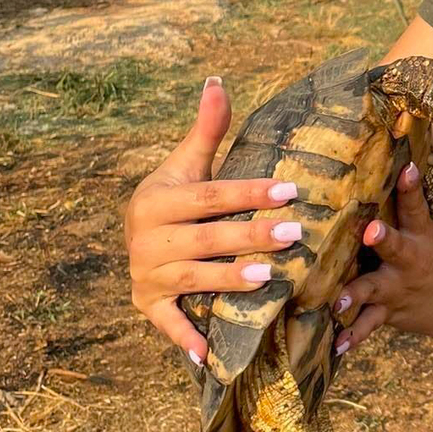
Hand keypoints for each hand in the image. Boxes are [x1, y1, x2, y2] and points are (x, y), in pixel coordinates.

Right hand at [125, 77, 302, 364]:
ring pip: (192, 278)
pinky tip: (210, 351)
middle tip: (294, 233)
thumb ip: (207, 128)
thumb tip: (217, 81)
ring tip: (270, 278)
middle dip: (249, 236)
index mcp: (158, 199)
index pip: (210, 196)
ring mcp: (146, 275)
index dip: (249, 193)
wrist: (137, 238)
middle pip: (205, 238)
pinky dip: (186, 337)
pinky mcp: (148, 306)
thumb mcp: (189, 164)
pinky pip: (168, 323)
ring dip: (229, 280)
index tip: (290, 190)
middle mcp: (146, 238)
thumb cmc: (177, 197)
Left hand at [331, 161, 432, 354]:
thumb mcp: (427, 229)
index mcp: (418, 235)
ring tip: (337, 302)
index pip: (416, 205)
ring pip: (372, 290)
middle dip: (383, 239)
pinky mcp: (387, 312)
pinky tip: (336, 345)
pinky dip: (352, 336)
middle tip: (370, 232)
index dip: (411, 186)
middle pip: (394, 246)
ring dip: (355, 294)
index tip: (406, 168)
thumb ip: (406, 203)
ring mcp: (395, 288)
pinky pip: (367, 325)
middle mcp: (407, 260)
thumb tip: (395, 157)